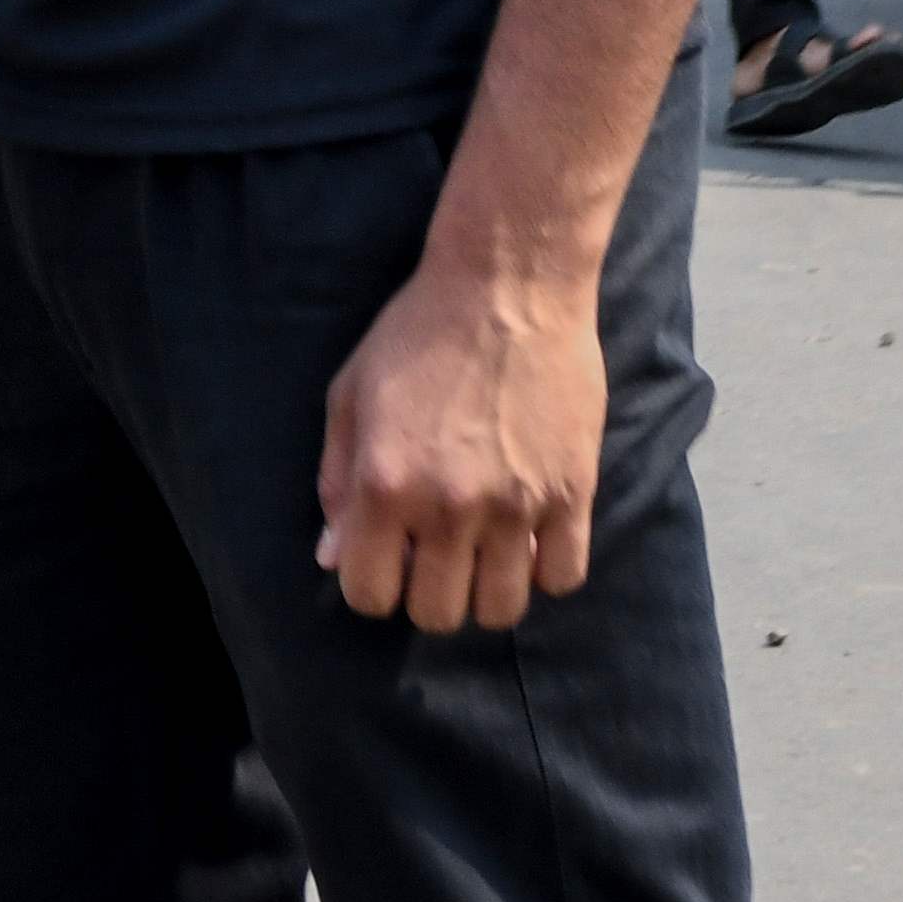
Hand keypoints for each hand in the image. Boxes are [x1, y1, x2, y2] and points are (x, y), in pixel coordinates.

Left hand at [316, 257, 607, 631]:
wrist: (507, 287)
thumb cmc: (416, 335)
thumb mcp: (350, 396)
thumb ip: (336, 481)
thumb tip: (330, 557)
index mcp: (384, 483)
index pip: (370, 595)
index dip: (372, 586)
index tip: (385, 561)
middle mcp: (448, 505)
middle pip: (437, 614)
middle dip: (428, 594)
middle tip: (434, 556)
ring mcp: (515, 504)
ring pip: (501, 609)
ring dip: (485, 591)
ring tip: (482, 553)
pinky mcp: (572, 492)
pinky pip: (563, 576)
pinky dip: (544, 570)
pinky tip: (528, 538)